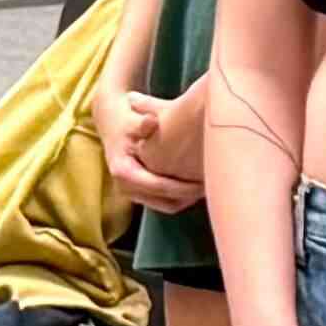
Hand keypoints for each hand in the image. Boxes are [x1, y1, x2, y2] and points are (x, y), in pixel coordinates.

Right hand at [99, 89, 202, 214]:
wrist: (112, 125)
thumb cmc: (125, 122)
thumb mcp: (132, 120)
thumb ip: (142, 123)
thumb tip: (151, 121)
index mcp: (124, 172)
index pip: (158, 186)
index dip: (183, 187)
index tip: (203, 183)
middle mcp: (126, 187)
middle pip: (165, 202)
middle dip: (189, 197)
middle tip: (213, 187)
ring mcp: (134, 193)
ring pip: (168, 206)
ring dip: (188, 200)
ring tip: (209, 188)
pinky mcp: (142, 193)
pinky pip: (166, 202)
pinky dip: (182, 198)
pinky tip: (198, 187)